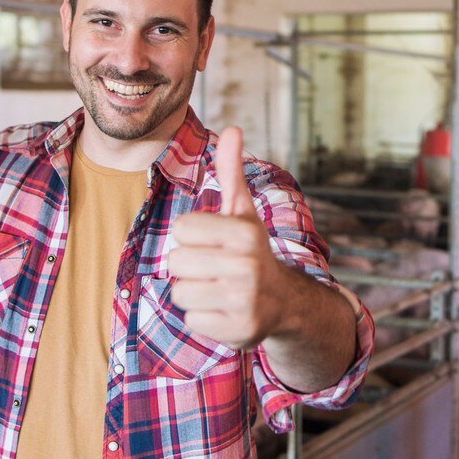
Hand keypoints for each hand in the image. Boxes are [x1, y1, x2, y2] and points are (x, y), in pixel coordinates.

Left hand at [167, 127, 287, 349]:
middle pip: (176, 261)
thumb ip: (231, 171)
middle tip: (216, 268)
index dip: (193, 236)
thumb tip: (232, 128)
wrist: (282, 302)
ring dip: (193, 292)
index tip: (215, 242)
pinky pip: (191, 319)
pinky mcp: (240, 330)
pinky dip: (202, 316)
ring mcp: (245, 300)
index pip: (182, 229)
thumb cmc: (249, 250)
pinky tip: (223, 310)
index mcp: (246, 232)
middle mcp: (249, 265)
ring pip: (180, 292)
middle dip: (190, 265)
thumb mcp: (242, 211)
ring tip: (218, 288)